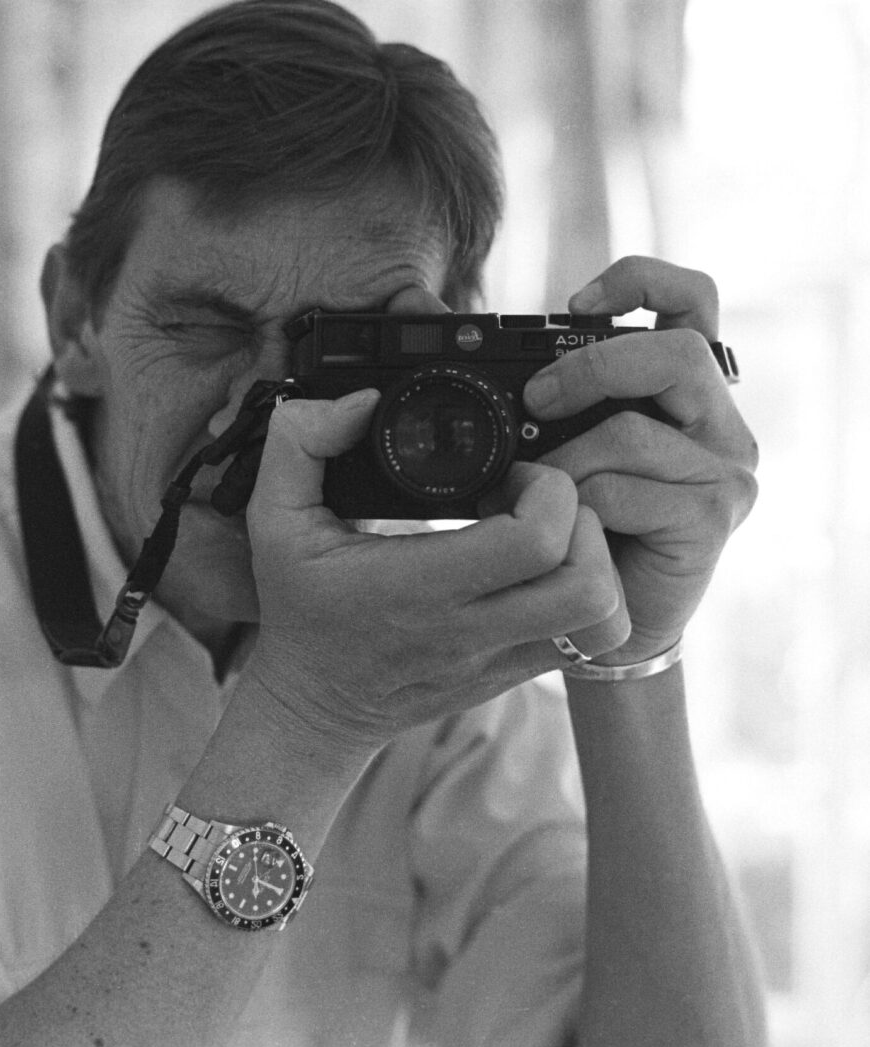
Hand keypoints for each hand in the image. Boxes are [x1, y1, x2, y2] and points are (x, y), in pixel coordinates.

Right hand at [242, 388, 629, 751]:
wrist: (315, 707)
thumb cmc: (301, 611)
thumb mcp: (273, 519)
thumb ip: (299, 444)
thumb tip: (359, 403)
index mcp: (418, 585)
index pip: (534, 541)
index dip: (544, 489)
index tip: (510, 474)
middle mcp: (470, 629)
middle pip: (587, 580)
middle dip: (582, 519)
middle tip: (538, 502)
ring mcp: (499, 659)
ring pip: (601, 617)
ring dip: (595, 561)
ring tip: (548, 537)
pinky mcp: (514, 675)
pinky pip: (589, 642)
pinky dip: (589, 595)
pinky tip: (544, 572)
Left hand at [523, 256, 757, 663]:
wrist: (607, 617)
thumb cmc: (581, 527)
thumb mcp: (564, 448)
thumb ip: (553, 402)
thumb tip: (471, 353)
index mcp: (687, 393)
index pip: (693, 303)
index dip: (641, 281)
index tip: (576, 302)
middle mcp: (718, 425)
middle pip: (677, 353)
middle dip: (591, 370)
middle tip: (536, 401)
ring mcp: (724, 472)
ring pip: (633, 432)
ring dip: (562, 461)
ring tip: (531, 490)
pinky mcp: (711, 519)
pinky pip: (625, 491)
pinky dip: (576, 506)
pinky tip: (565, 527)